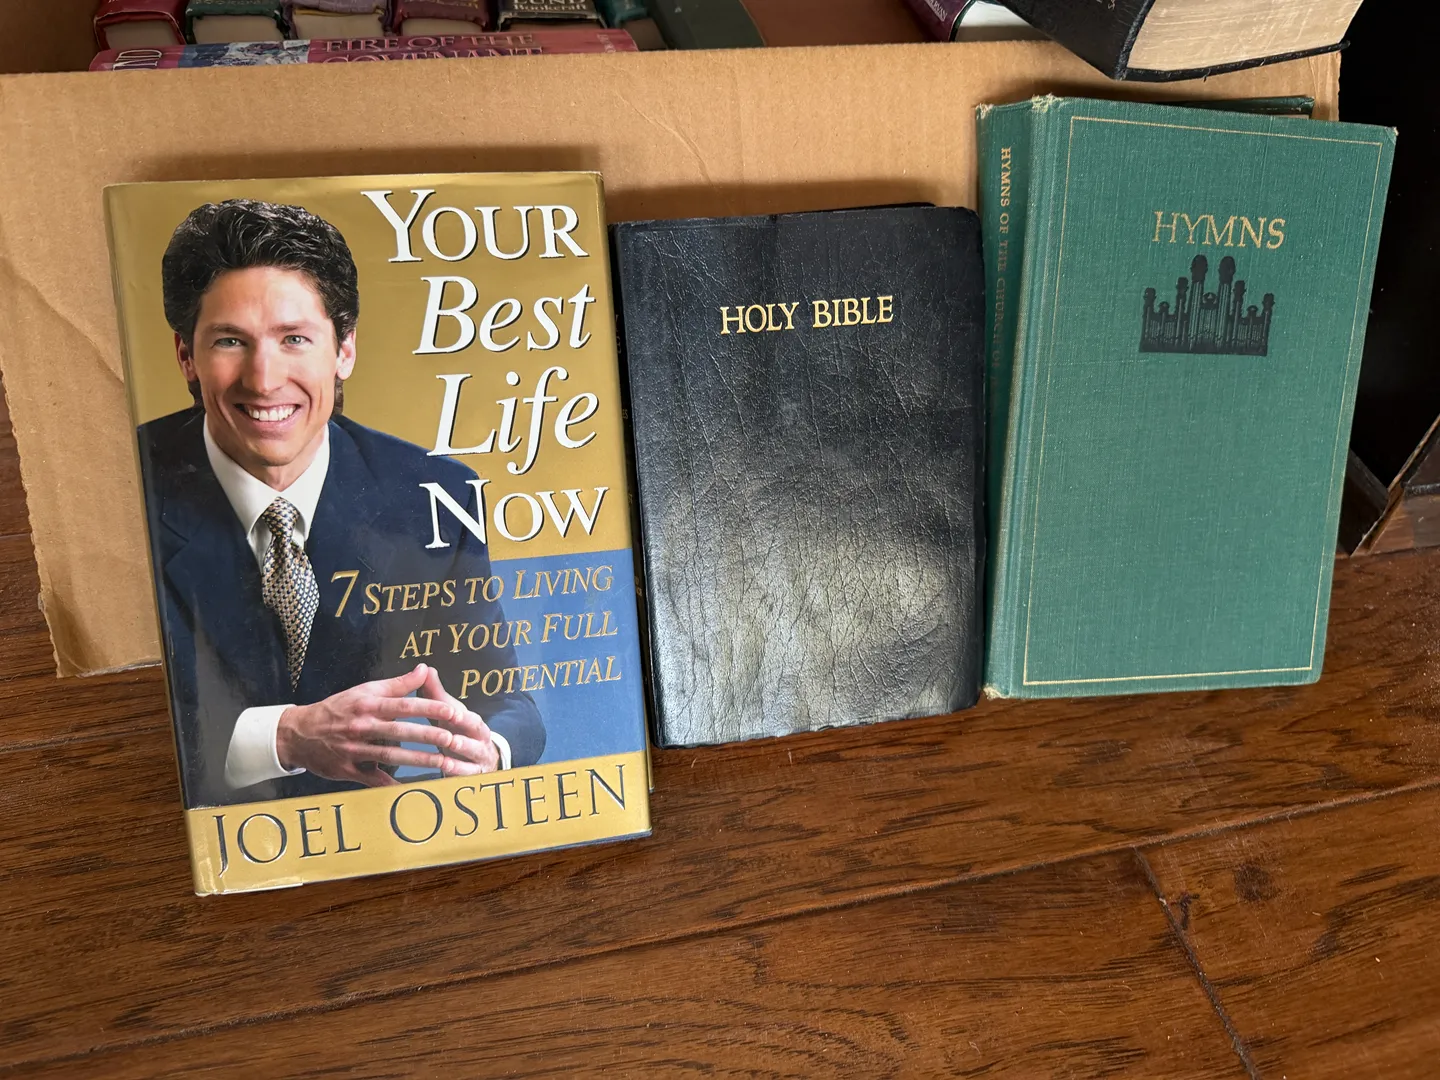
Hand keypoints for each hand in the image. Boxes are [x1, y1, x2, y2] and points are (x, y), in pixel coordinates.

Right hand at [276, 664, 489, 785]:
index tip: (452, 711)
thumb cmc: (338, 709)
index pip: (403, 705)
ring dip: (417, 760)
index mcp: (368, 705)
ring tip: (442, 763)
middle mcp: (361, 726)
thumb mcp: (364, 691)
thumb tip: (424, 669)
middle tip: (453, 738)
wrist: (299, 733)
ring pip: (390, 755)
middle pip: (400, 731)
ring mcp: (354, 749)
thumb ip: (397, 684)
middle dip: (428, 735)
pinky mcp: (348, 769)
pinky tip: (412, 787)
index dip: (428, 708)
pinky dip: (391, 784)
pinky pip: (373, 779)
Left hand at [418, 665, 500, 772]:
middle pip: (476, 733)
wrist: (481, 759)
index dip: (461, 715)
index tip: (450, 712)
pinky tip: (444, 772)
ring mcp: (479, 758)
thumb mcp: (450, 713)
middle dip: (464, 732)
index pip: (469, 717)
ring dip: (460, 755)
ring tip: (446, 754)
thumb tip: (425, 669)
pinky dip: (457, 774)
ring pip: (473, 757)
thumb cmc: (459, 731)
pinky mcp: (474, 776)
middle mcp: (480, 739)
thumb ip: (436, 694)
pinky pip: (467, 776)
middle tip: (451, 733)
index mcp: (473, 722)